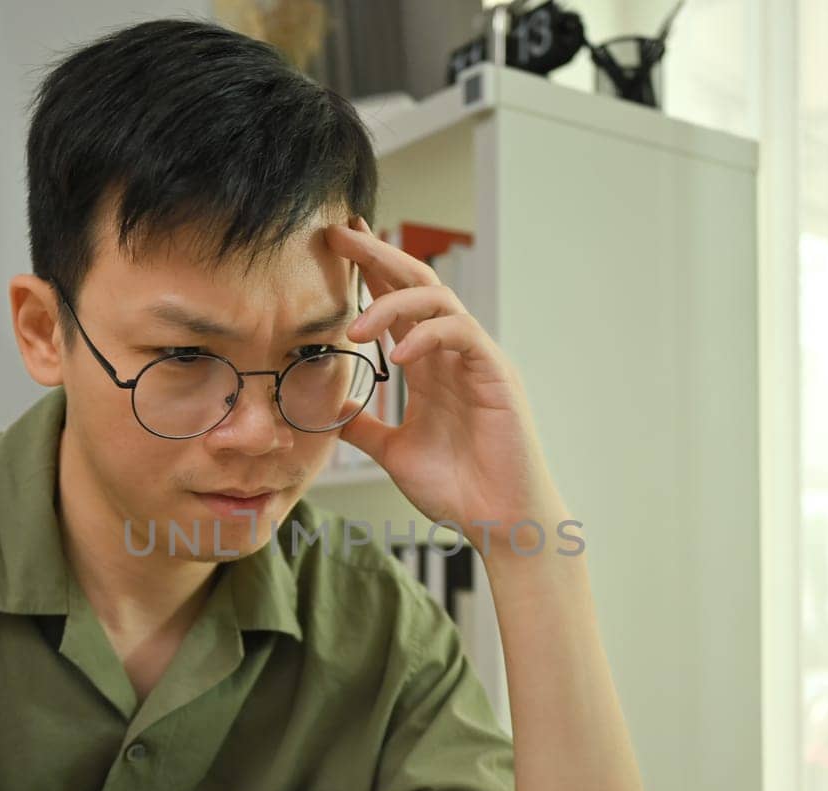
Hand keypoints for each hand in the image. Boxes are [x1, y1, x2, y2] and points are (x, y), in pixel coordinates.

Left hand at [325, 217, 567, 555]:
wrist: (498, 521)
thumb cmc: (458, 489)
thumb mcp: (394, 451)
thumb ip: (365, 426)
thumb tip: (329, 413)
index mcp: (429, 365)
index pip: (397, 303)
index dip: (369, 270)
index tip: (335, 244)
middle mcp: (452, 354)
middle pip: (416, 284)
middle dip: (378, 255)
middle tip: (342, 233)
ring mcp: (476, 360)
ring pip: (438, 301)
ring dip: (392, 304)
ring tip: (355, 326)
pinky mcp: (496, 375)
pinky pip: (461, 334)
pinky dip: (427, 336)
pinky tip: (398, 355)